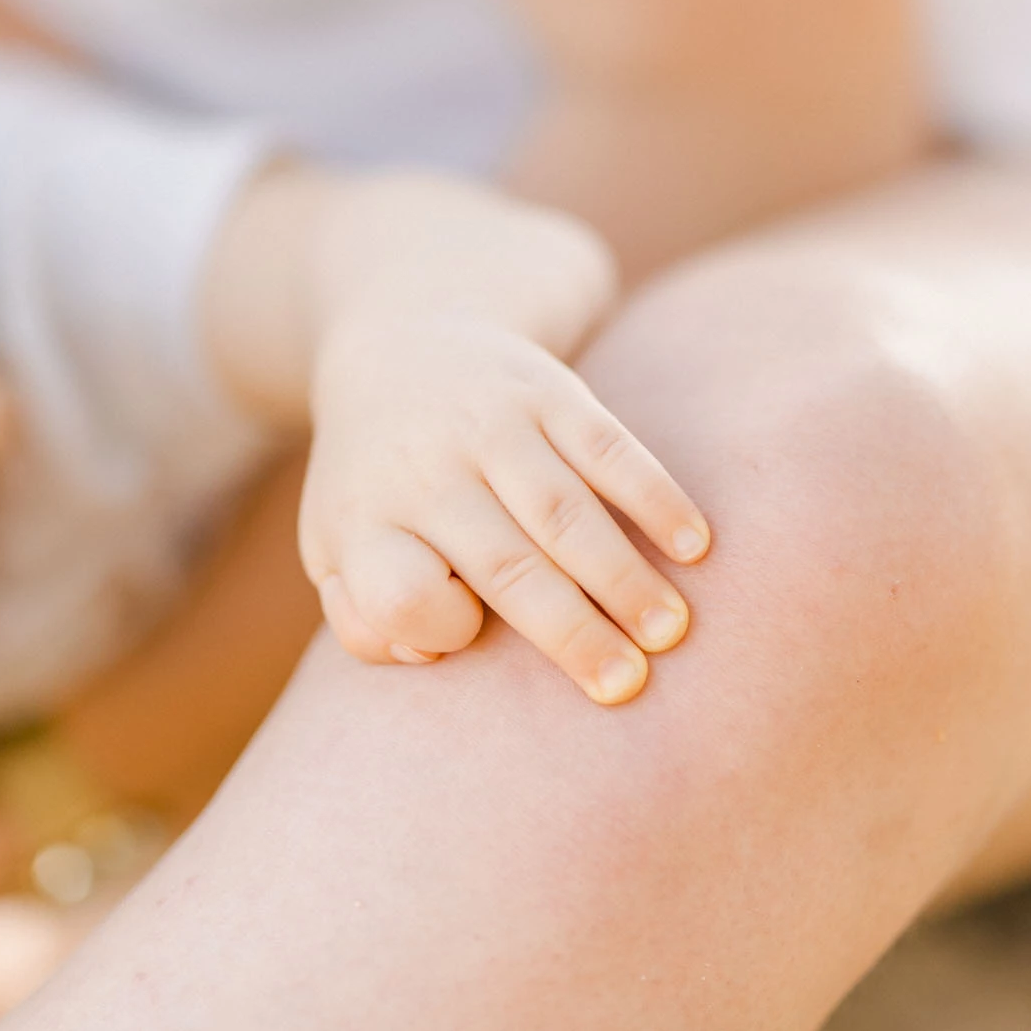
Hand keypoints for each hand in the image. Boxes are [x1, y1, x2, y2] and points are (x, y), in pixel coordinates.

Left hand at [300, 318, 710, 704]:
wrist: (403, 346)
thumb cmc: (383, 486)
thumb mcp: (337, 548)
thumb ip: (363, 618)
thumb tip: (430, 656)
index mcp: (369, 522)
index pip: (401, 594)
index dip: (440, 628)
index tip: (473, 639)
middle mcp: (428, 471)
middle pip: (505, 565)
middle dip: (573, 631)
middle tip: (629, 685)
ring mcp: (491, 426)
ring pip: (564, 512)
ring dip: (623, 575)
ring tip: (672, 631)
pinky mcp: (547, 392)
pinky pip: (608, 447)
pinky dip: (654, 497)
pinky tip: (693, 545)